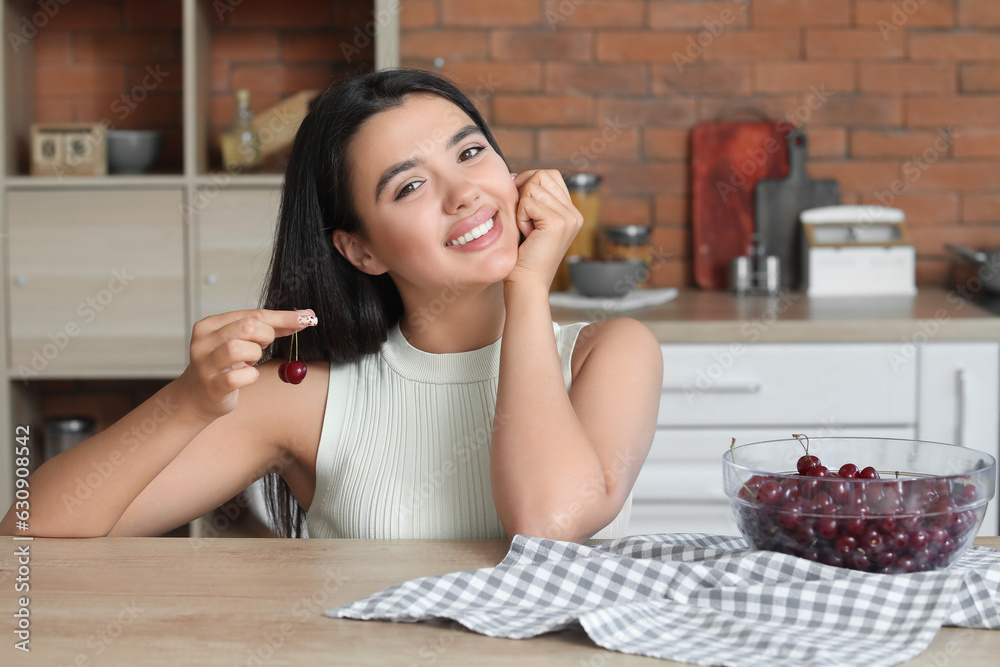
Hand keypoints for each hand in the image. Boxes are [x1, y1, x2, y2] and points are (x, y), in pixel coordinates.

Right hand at [176, 309, 316, 420]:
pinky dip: (251, 376)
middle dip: (266, 335)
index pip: (253, 314)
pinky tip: (248, 376)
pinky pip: (238, 377)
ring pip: (238, 348)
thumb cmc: (225, 366)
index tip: (306, 318)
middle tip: (264, 346)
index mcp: (210, 325)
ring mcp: (205, 364)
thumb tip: (304, 316)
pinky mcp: (212, 386)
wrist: (197, 397)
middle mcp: (204, 342)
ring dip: (255, 354)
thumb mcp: (241, 342)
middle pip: (246, 327)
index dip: (283, 317)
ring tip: (251, 361)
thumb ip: (268, 328)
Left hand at [506, 169, 582, 289]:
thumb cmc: (521, 256)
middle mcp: (574, 213)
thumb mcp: (528, 221)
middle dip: (523, 191)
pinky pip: (527, 202)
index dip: (528, 183)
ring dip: (520, 207)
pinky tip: (526, 235)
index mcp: (571, 212)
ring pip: (533, 186)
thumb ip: (529, 197)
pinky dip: (519, 217)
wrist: (526, 284)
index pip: (549, 175)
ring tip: (526, 230)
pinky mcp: (557, 222)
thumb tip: (514, 174)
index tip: (519, 205)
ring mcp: (569, 217)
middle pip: (542, 175)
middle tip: (522, 218)